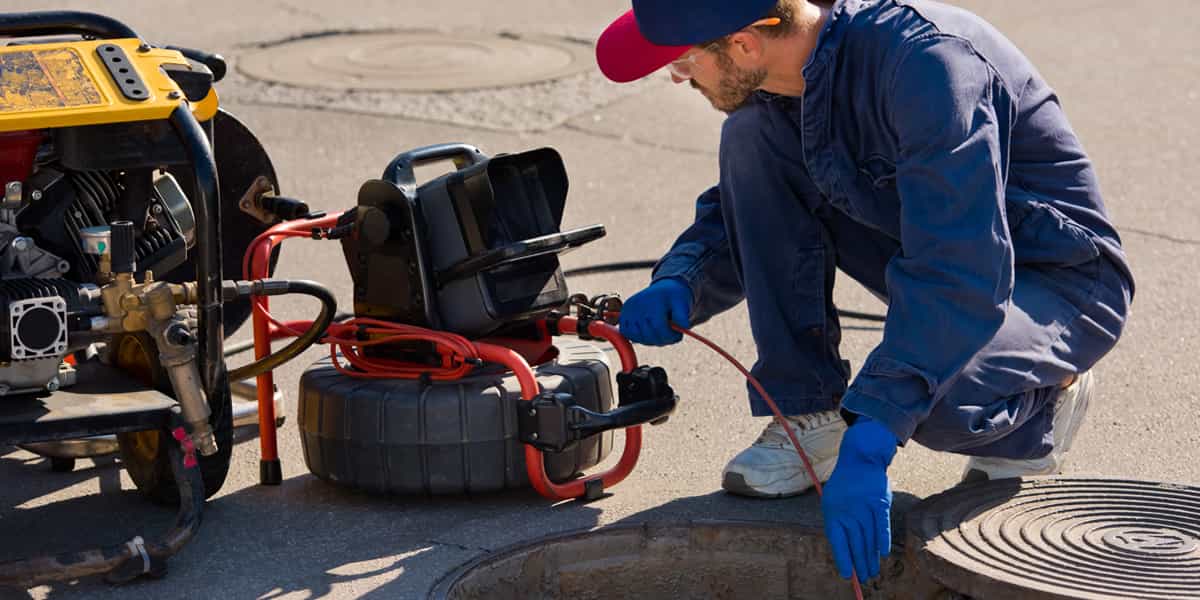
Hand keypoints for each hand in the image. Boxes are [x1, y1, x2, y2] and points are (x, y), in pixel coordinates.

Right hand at [618, 278, 691, 345]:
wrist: (662, 290)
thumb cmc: (673, 297)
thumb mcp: (682, 303)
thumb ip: (683, 315)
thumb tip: (684, 326)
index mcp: (653, 302)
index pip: (659, 327)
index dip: (670, 336)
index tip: (678, 336)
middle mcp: (638, 306)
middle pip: (649, 335)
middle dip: (663, 339)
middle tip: (671, 335)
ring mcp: (628, 311)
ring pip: (638, 337)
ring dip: (651, 340)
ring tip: (660, 332)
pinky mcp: (623, 315)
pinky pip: (627, 333)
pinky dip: (637, 337)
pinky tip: (648, 332)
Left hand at [821, 417, 897, 582]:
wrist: (860, 460)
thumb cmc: (845, 484)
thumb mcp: (832, 501)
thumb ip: (837, 523)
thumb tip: (843, 549)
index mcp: (834, 514)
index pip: (838, 542)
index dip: (843, 559)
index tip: (847, 575)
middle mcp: (849, 512)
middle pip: (855, 543)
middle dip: (860, 563)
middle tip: (864, 578)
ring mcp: (865, 508)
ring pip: (868, 537)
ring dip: (871, 556)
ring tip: (873, 571)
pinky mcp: (880, 502)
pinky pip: (882, 524)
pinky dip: (882, 539)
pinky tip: (883, 553)